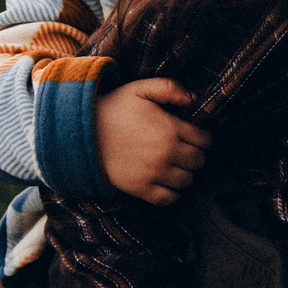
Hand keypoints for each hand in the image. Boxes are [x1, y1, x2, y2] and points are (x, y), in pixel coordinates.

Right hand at [95, 78, 207, 203]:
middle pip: (199, 161)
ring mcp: (153, 173)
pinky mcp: (139, 188)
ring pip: (187, 180)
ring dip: (185, 173)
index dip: (202, 138)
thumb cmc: (114, 108)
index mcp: (170, 129)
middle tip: (185, 151)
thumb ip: (170, 88)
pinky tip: (166, 182)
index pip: (205, 140)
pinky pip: (168, 198)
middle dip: (195, 155)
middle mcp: (165, 153)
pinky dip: (172, 193)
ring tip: (175, 166)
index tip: (194, 137)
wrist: (82, 133)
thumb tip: (193, 98)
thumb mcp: (140, 89)